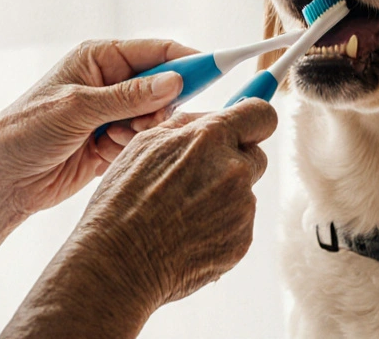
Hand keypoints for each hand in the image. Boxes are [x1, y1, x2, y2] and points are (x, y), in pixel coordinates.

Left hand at [0, 39, 194, 218]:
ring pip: (159, 118)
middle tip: (144, 125)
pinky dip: (136, 150)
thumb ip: (128, 96)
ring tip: (113, 142)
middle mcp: (111, 82)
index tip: (221, 72)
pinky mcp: (114, 143)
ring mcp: (114, 113)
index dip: (190, 61)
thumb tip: (176, 81)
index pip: (158, 51)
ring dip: (145, 132)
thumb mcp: (76, 109)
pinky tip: (108, 156)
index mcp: (100, 58)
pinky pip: (146, 142)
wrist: (1, 180)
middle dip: (162, 107)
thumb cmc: (25, 132)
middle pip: (166, 86)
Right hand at [63, 98, 277, 314]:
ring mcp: (241, 208)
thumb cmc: (123, 201)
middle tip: (199, 177)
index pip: (261, 115)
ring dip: (223, 197)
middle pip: (255, 156)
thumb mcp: (145, 145)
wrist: (118, 263)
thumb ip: (187, 126)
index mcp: (211, 139)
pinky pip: (239, 224)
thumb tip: (212, 118)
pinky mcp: (242, 241)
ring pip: (243, 193)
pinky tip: (186, 235)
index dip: (254, 120)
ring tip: (181, 214)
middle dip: (235, 161)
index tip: (247, 128)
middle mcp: (233, 170)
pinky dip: (220, 226)